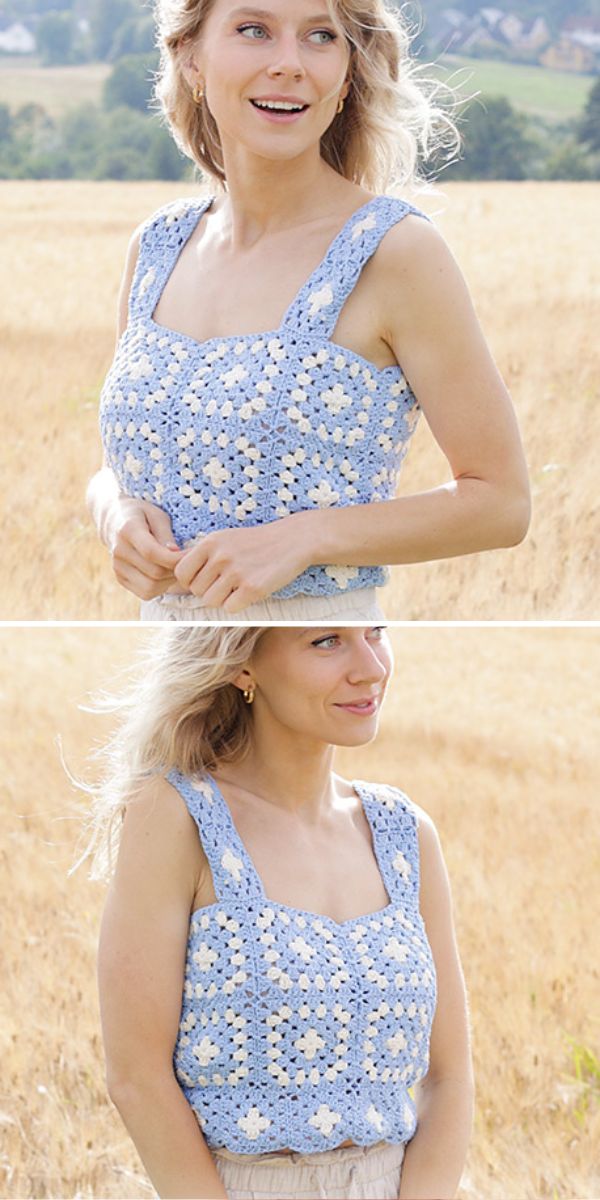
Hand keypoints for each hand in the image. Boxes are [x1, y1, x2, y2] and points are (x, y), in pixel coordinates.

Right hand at [107, 496, 184, 600]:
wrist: (115, 520)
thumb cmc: (143, 515)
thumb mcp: (157, 515)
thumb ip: (166, 534)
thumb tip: (175, 553)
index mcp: (127, 530)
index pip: (152, 553)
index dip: (175, 558)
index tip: (191, 554)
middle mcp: (119, 551)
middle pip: (155, 573)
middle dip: (176, 570)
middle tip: (187, 561)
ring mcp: (117, 567)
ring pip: (151, 587)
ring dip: (169, 581)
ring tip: (175, 567)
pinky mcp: (120, 578)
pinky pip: (145, 593)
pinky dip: (160, 587)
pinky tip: (164, 574)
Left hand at [173, 516, 311, 612]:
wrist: (294, 540)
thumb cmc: (256, 542)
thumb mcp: (224, 539)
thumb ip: (200, 556)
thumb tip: (174, 580)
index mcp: (210, 542)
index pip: (181, 573)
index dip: (190, 581)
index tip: (204, 579)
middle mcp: (220, 556)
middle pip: (196, 590)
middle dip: (208, 590)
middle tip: (227, 582)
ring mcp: (236, 572)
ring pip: (211, 601)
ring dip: (223, 599)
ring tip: (238, 586)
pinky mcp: (252, 588)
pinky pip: (229, 608)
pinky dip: (237, 604)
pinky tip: (249, 591)